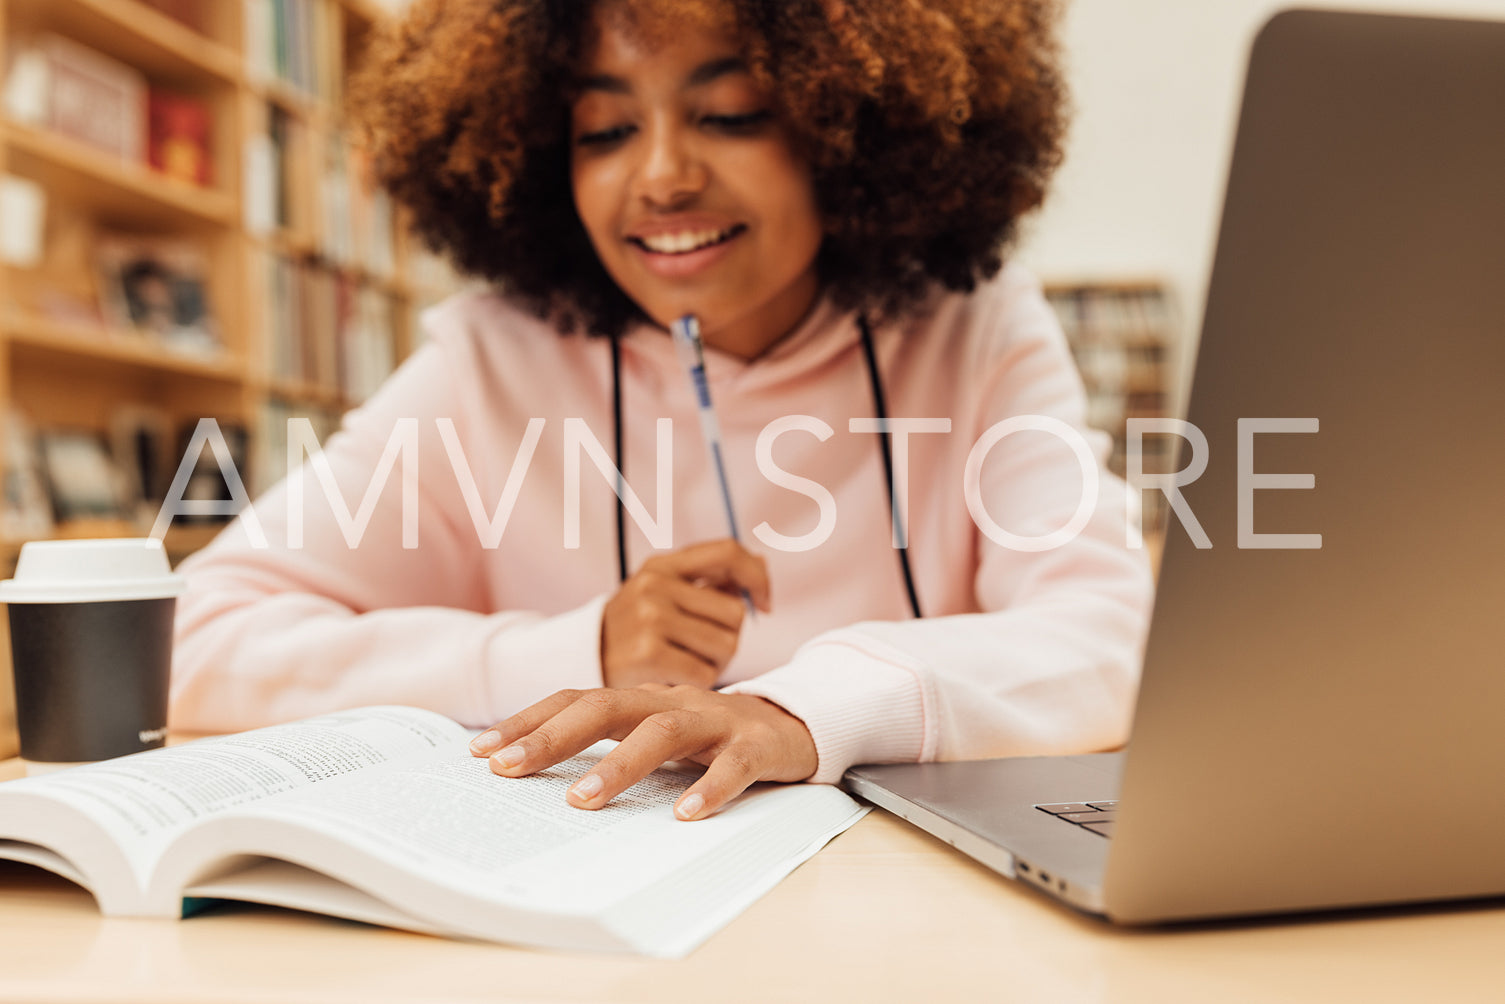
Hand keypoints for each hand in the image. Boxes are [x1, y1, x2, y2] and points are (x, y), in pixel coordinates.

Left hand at [468, 684, 817, 819]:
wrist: (794, 724)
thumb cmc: (710, 735)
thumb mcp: (654, 734)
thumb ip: (609, 746)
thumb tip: (536, 776)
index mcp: (641, 700)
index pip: (575, 700)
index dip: (528, 721)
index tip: (480, 751)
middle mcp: (671, 702)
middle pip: (606, 708)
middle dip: (553, 737)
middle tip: (508, 769)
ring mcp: (715, 720)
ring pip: (663, 732)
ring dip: (620, 764)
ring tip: (583, 801)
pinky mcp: (757, 745)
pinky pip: (732, 766)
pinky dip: (710, 788)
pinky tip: (686, 815)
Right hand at [601, 539, 770, 689]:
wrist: (584, 660)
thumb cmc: (636, 628)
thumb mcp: (662, 591)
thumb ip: (710, 580)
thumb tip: (760, 566)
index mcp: (663, 565)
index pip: (728, 552)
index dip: (757, 577)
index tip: (765, 603)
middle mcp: (656, 585)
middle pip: (736, 612)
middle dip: (730, 635)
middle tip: (703, 647)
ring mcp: (650, 618)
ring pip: (727, 645)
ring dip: (718, 662)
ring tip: (689, 662)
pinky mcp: (649, 654)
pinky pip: (707, 673)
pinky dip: (700, 681)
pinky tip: (677, 677)